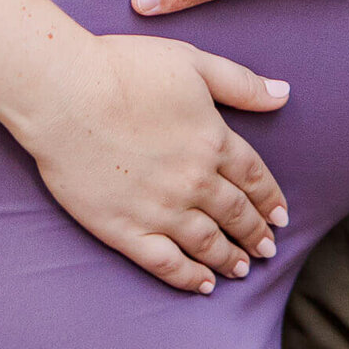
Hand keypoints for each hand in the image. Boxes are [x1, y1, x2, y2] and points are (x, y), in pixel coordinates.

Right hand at [14, 33, 291, 293]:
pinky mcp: (124, 229)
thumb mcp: (192, 62)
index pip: (253, 178)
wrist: (63, 94)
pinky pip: (166, 263)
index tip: (281, 216)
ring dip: (229, 259)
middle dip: (256, 233)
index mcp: (212, 140)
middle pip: (235, 214)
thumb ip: (241, 83)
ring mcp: (160, 209)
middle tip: (268, 248)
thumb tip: (284, 93)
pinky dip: (188, 278)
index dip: (270, 199)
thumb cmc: (123, 69)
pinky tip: (202, 285)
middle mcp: (194, 180)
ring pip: (207, 243)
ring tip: (243, 269)